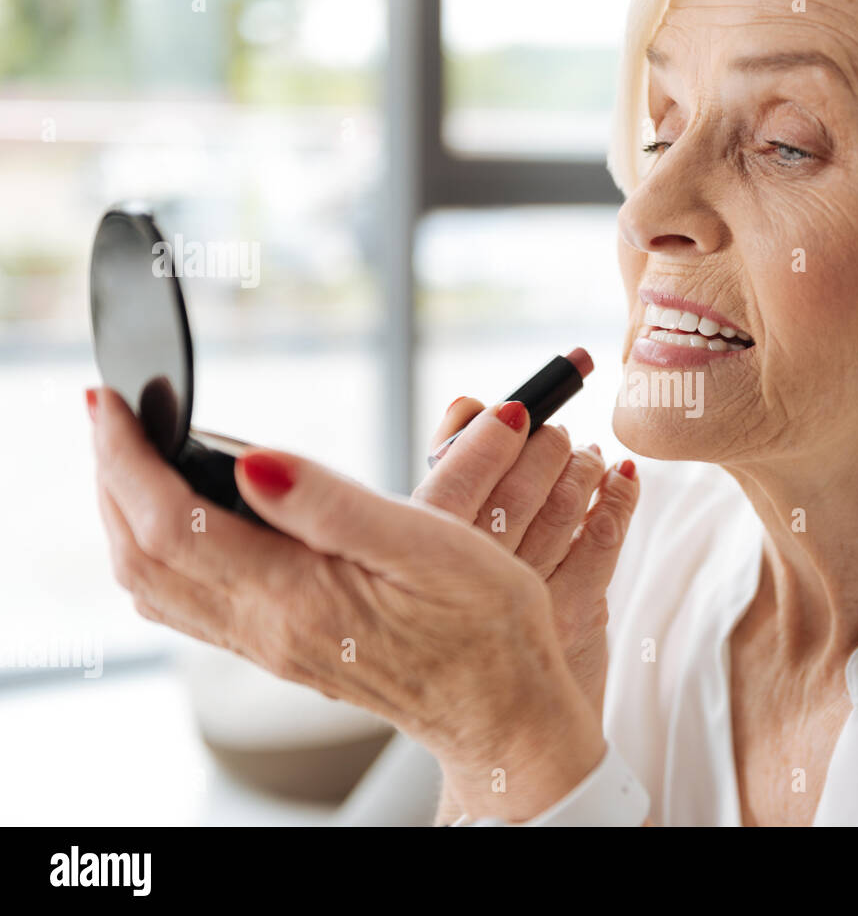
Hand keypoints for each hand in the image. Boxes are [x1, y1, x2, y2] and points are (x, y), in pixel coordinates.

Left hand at [87, 387, 603, 821]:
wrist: (499, 704)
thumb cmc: (483, 623)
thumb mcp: (427, 547)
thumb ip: (331, 506)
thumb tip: (250, 461)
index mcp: (296, 596)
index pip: (171, 523)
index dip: (128, 457)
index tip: (113, 401)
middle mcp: (266, 628)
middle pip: (143, 557)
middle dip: (111, 480)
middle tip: (111, 414)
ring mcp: (269, 644)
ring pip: (155, 586)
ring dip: (125, 518)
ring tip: (131, 458)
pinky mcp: (282, 649)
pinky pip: (186, 606)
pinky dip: (157, 555)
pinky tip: (179, 526)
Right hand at [411, 397, 638, 715]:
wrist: (498, 734)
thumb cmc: (462, 627)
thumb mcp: (437, 552)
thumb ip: (449, 470)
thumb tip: (472, 402)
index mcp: (423, 554)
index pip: (459, 467)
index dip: (494, 427)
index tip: (517, 409)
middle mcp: (474, 576)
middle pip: (521, 479)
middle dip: (547, 441)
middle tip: (558, 431)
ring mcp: (529, 597)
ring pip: (567, 504)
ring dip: (583, 465)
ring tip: (585, 453)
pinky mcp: (576, 614)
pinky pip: (604, 536)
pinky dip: (620, 497)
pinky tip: (623, 477)